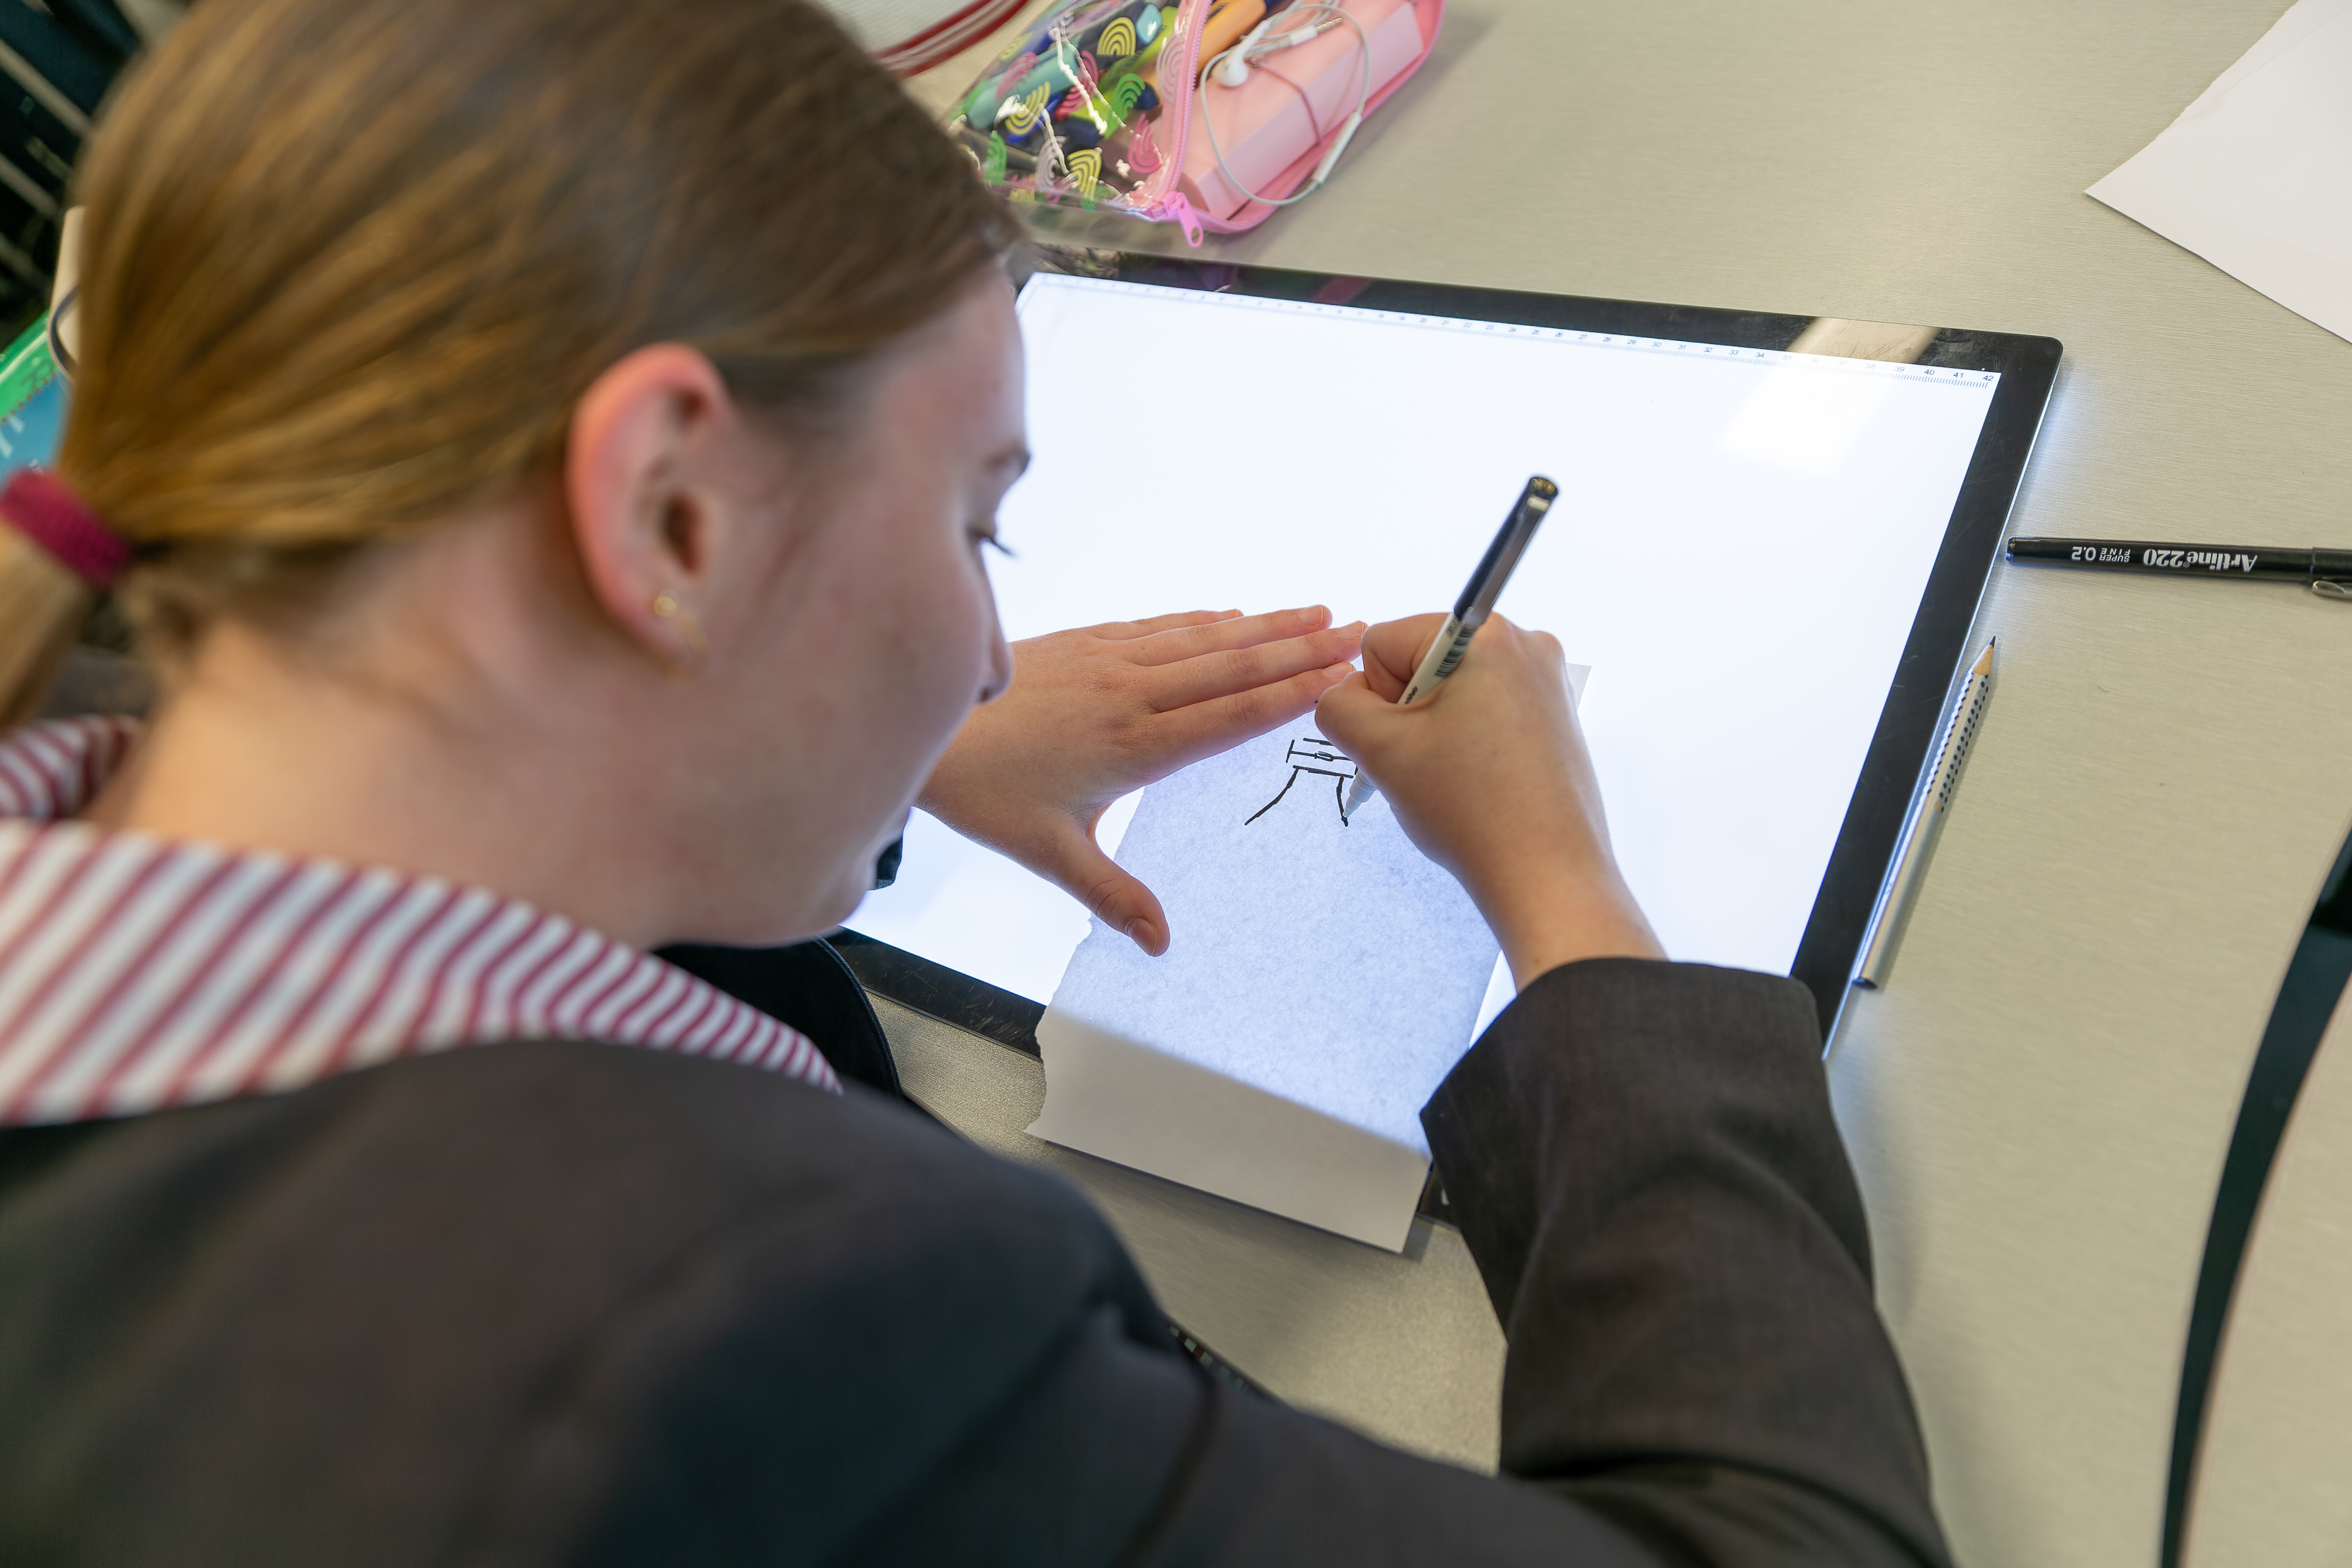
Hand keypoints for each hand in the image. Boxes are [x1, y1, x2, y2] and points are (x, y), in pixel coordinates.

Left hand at [920, 607, 1363, 954]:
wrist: (925, 732)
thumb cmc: (985, 796)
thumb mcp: (1049, 855)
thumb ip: (1112, 896)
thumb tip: (1161, 945)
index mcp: (1133, 747)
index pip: (1230, 717)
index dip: (1292, 695)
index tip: (1341, 675)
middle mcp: (1130, 694)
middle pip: (1232, 669)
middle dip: (1299, 648)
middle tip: (1357, 631)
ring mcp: (1107, 661)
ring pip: (1202, 639)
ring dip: (1265, 625)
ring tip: (1318, 610)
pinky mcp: (1084, 642)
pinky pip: (1158, 626)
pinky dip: (1203, 619)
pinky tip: (1234, 613)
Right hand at [1314, 613, 1660, 987]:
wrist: (1547, 875)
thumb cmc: (1470, 809)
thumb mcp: (1380, 751)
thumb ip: (1337, 707)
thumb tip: (1343, 696)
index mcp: (1484, 635)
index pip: (1383, 643)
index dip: (1377, 698)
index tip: (1407, 742)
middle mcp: (1525, 644)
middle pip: (1420, 664)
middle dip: (1408, 715)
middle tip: (1429, 766)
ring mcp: (1545, 682)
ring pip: (1450, 693)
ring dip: (1435, 733)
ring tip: (1456, 780)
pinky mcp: (1554, 719)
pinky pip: (1484, 714)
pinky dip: (1468, 744)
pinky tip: (1479, 784)